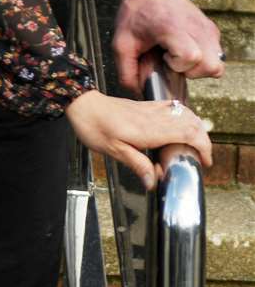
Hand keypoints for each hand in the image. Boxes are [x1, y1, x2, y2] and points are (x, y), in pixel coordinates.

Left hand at [66, 89, 212, 190]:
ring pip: (184, 113)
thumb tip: (154, 183)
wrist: (81, 103)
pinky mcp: (144, 105)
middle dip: (204, 140)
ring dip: (196, 127)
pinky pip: (171, 107)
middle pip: (191, 123)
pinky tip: (181, 124)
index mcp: (149, 129)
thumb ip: (137, 165)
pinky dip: (183, 115)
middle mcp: (153, 117)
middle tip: (203, 157)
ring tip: (196, 144)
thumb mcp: (113, 150)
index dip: (203, 147)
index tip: (205, 162)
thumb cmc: (93, 126)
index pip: (188, 133)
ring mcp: (149, 109)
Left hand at [112, 0, 223, 90]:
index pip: (191, 57)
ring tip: (177, 55)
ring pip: (217, 63)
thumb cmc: (136, 10)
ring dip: (198, 67)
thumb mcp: (121, 41)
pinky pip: (216, 55)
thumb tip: (137, 92)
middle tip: (171, 60)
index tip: (163, 57)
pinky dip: (202, 58)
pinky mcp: (212, 30)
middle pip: (211, 66)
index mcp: (173, 28)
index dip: (178, 65)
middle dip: (191, 71)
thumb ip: (126, 70)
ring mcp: (208, 29)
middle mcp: (197, 28)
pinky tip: (183, 49)